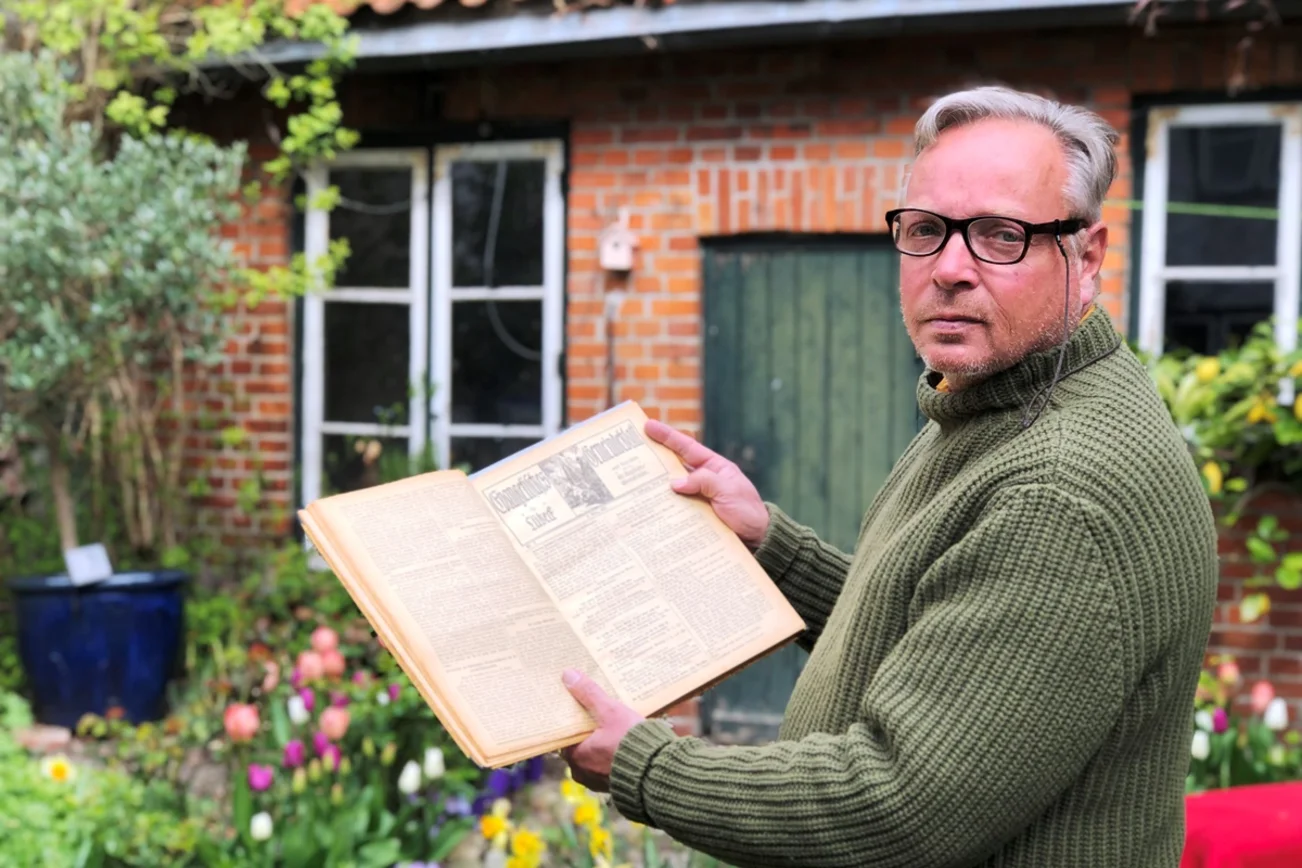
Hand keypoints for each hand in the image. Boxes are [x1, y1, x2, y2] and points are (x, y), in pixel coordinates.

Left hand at [560, 669, 645, 791]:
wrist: (657, 771)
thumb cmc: (631, 742)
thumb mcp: (610, 712)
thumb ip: (589, 693)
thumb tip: (568, 675)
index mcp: (576, 756)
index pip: (566, 736)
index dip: (572, 722)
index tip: (577, 711)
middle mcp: (583, 773)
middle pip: (580, 746)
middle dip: (588, 733)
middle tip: (597, 716)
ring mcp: (598, 782)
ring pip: (594, 758)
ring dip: (601, 746)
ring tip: (612, 728)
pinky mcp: (615, 786)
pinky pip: (608, 767)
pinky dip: (613, 756)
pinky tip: (623, 743)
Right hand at [645, 418, 769, 547]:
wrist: (758, 540)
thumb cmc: (748, 512)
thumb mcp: (728, 492)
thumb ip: (703, 482)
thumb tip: (674, 483)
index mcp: (714, 467)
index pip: (687, 448)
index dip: (668, 437)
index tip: (649, 426)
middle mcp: (704, 480)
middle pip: (675, 466)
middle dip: (654, 458)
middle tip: (631, 452)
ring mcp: (698, 498)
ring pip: (672, 488)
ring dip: (655, 486)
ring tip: (633, 482)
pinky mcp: (695, 516)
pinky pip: (676, 508)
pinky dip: (663, 507)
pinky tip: (649, 508)